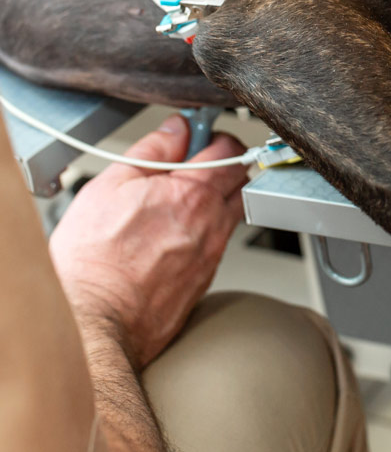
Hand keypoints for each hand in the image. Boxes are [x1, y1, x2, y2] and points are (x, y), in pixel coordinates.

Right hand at [49, 115, 246, 367]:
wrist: (90, 323)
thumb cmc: (92, 261)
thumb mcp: (111, 185)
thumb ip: (152, 149)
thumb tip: (176, 129)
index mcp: (194, 195)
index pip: (230, 149)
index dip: (214, 136)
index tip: (197, 135)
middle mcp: (213, 224)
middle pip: (239, 180)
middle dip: (221, 165)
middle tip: (187, 167)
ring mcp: (212, 255)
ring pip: (230, 213)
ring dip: (213, 200)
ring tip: (174, 203)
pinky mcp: (204, 281)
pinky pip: (216, 244)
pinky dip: (203, 231)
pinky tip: (171, 235)